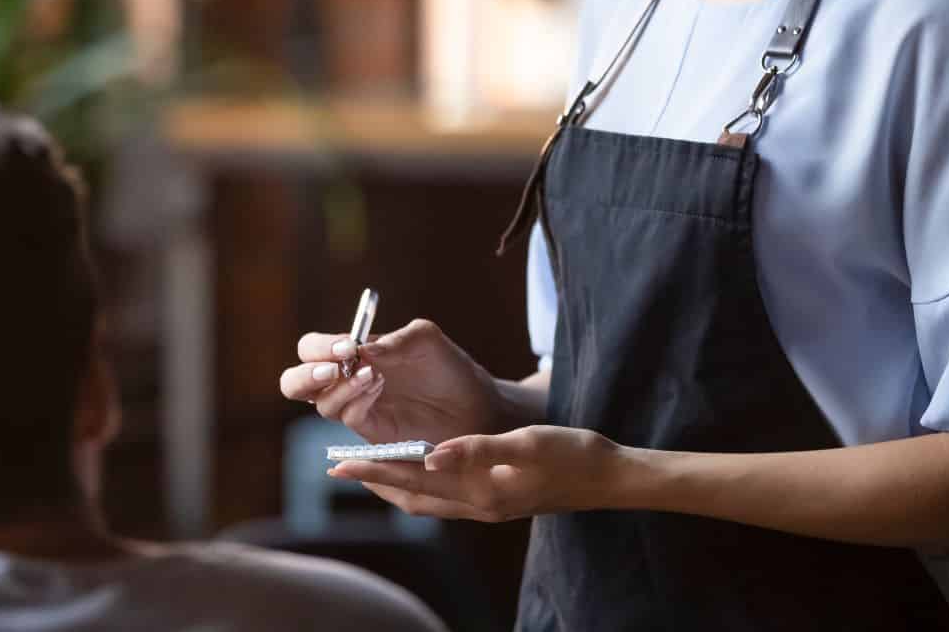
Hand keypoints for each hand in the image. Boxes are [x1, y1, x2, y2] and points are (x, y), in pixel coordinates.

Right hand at [277, 318, 504, 443]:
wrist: (479, 407)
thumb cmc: (450, 369)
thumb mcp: (427, 340)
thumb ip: (395, 339)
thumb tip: (360, 350)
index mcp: (353, 355)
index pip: (311, 348)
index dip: (319, 347)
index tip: (347, 346)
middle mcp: (348, 382)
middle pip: (296, 383)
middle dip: (305, 375)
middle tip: (333, 369)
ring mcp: (358, 410)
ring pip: (320, 404)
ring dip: (340, 388)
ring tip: (374, 376)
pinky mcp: (373, 433)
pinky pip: (349, 419)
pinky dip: (357, 402)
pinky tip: (380, 388)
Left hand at [327, 425, 624, 521]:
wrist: (610, 478)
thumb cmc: (573, 455)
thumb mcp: (527, 444)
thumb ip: (477, 450)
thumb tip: (429, 454)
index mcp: (482, 492)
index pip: (415, 482)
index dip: (376, 471)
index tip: (340, 463)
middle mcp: (479, 505)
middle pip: (413, 496)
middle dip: (375, 480)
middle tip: (338, 466)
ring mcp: (489, 505)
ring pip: (428, 499)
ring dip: (395, 483)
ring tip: (367, 466)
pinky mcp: (497, 498)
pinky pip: (446, 495)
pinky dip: (421, 482)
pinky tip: (417, 464)